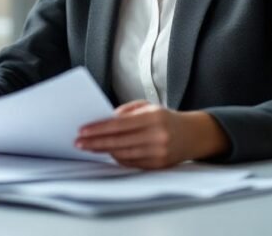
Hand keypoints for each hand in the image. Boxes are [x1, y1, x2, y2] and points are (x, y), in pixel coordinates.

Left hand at [74, 101, 227, 169]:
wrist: (192, 135)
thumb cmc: (166, 118)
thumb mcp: (148, 106)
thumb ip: (126, 111)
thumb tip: (105, 120)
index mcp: (153, 117)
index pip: (119, 125)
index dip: (99, 129)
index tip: (82, 130)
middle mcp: (156, 136)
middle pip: (118, 142)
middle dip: (95, 143)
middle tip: (79, 143)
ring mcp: (158, 153)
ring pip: (123, 154)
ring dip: (104, 151)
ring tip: (89, 147)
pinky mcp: (158, 165)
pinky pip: (132, 163)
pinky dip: (117, 158)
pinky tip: (108, 153)